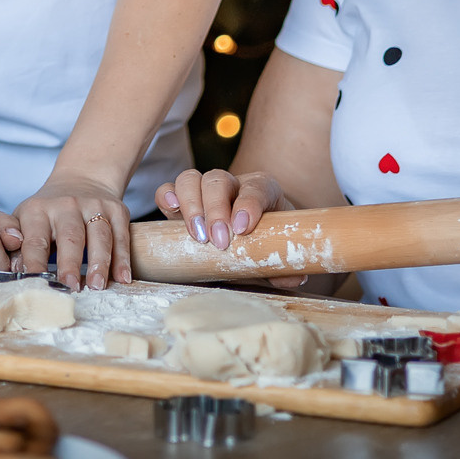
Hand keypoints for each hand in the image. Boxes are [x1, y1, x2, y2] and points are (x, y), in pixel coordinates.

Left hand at [14, 175, 129, 291]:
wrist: (83, 179)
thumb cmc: (49, 211)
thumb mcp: (27, 220)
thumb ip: (18, 247)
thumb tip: (12, 273)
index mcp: (38, 211)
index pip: (35, 240)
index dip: (35, 262)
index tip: (36, 284)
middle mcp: (66, 205)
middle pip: (70, 236)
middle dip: (70, 263)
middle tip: (71, 287)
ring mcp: (94, 206)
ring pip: (99, 235)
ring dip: (99, 262)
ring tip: (97, 286)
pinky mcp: (117, 210)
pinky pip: (121, 236)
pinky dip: (123, 258)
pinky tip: (123, 278)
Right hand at [155, 169, 306, 288]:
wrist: (251, 237)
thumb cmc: (266, 240)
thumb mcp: (279, 250)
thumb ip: (286, 265)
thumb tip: (293, 279)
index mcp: (262, 190)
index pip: (256, 187)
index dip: (249, 204)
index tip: (243, 229)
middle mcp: (231, 184)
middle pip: (218, 180)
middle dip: (216, 210)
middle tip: (219, 241)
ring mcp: (203, 191)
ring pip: (190, 179)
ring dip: (191, 206)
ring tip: (197, 235)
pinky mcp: (181, 202)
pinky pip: (168, 189)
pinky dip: (165, 196)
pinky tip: (170, 208)